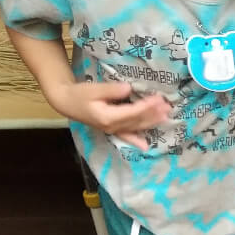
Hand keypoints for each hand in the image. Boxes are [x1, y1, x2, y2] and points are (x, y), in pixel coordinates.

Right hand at [48, 80, 170, 149]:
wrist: (67, 103)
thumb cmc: (80, 94)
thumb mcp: (94, 89)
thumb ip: (111, 90)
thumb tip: (128, 89)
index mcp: (108, 117)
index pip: (133, 112)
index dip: (147, 106)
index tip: (159, 99)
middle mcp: (112, 127)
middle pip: (137, 121)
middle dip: (154, 114)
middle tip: (168, 107)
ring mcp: (112, 130)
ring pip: (135, 128)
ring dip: (151, 122)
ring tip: (165, 117)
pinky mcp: (111, 129)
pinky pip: (126, 136)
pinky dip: (136, 140)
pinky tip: (145, 146)